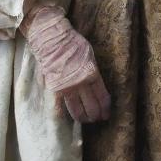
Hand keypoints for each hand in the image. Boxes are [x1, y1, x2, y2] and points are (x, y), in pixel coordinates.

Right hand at [20, 3, 110, 122]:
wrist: (53, 40)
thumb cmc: (73, 44)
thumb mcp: (90, 55)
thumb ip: (93, 71)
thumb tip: (94, 84)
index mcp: (92, 73)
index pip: (102, 96)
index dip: (105, 107)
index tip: (106, 113)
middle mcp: (81, 83)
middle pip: (91, 106)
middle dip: (96, 115)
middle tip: (98, 119)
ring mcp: (67, 88)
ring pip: (77, 110)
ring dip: (83, 118)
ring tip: (87, 120)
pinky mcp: (54, 90)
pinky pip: (60, 108)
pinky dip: (66, 115)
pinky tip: (69, 119)